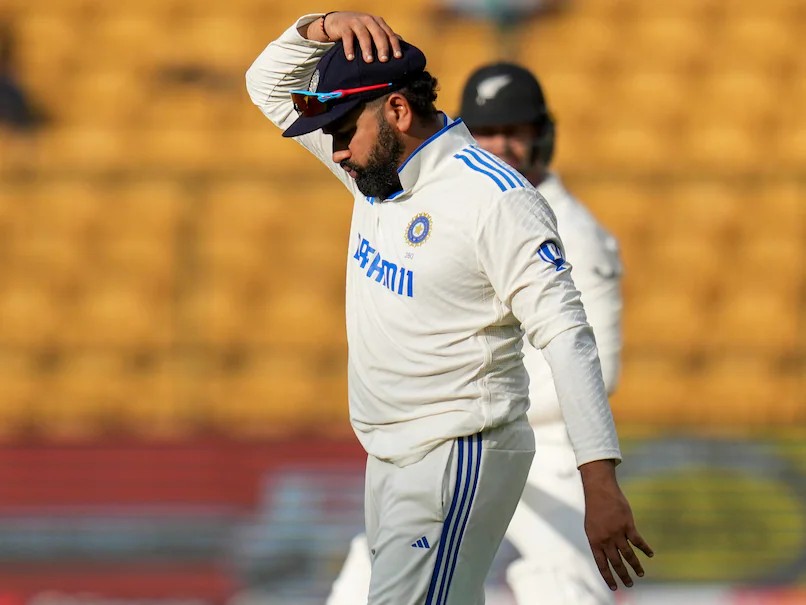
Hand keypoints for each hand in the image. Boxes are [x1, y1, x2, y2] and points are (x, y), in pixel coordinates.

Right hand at [319, 12, 402, 62]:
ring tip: (368, 60)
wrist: (336, 21)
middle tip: (384, 60)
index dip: (394, 45)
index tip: (398, 57)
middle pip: (378, 34)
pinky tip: (351, 58)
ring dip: (367, 48)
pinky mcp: (344, 26)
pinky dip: (349, 48)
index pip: (389, 34)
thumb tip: (399, 50)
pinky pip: (348, 37)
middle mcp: (369, 20)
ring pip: (364, 35)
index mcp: (378, 23)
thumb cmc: (358, 30)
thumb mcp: (372, 31)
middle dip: (382, 47)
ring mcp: (356, 22)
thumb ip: (384, 38)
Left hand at [580, 459, 653, 590]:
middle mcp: (606, 540)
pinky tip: (650, 554)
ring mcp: (617, 533)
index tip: (614, 587)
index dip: (608, 577)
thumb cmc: (594, 508)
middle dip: (623, 576)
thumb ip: (598, 541)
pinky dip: (645, 549)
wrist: (599, 491)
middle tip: (629, 584)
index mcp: (595, 541)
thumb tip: (606, 555)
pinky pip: (638, 541)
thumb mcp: (591, 527)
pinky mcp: (627, 525)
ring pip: (628, 555)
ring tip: (640, 574)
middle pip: (617, 563)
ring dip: (635, 566)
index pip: (602, 564)